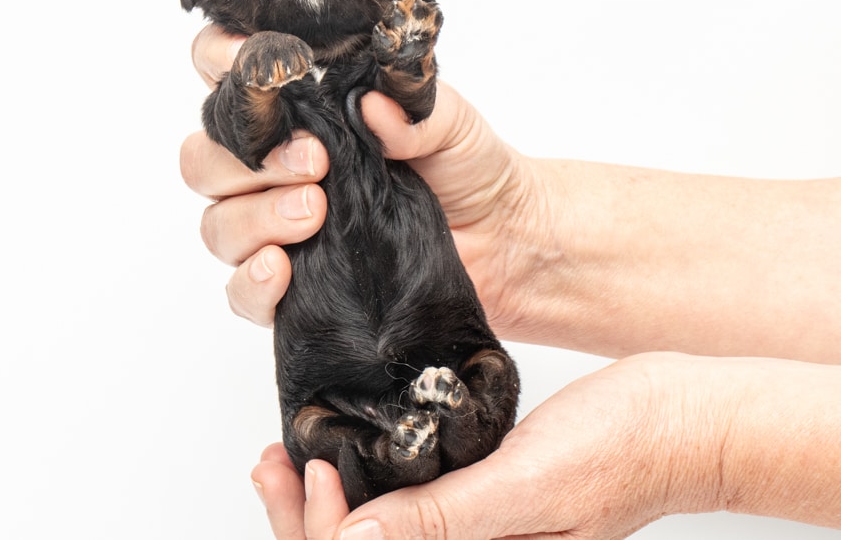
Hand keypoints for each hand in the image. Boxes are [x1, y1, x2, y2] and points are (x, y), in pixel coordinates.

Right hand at [180, 24, 535, 330]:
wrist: (504, 242)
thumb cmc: (470, 168)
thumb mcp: (452, 122)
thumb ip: (414, 106)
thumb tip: (371, 105)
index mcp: (300, 112)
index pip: (225, 76)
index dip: (219, 62)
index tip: (257, 69)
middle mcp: (275, 169)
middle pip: (204, 159)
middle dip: (248, 159)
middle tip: (316, 163)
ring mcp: (277, 230)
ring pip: (217, 224)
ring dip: (256, 217)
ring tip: (317, 213)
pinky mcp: (293, 288)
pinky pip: (239, 291)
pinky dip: (251, 282)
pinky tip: (283, 271)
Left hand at [251, 352, 719, 539]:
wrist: (673, 420)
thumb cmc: (622, 453)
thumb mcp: (528, 488)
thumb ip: (447, 522)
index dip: (327, 538)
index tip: (316, 479)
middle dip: (304, 525)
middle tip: (275, 468)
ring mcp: (468, 536)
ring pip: (373, 538)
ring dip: (319, 508)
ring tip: (283, 459)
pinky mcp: (469, 503)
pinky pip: (400, 510)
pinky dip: (357, 488)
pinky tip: (331, 456)